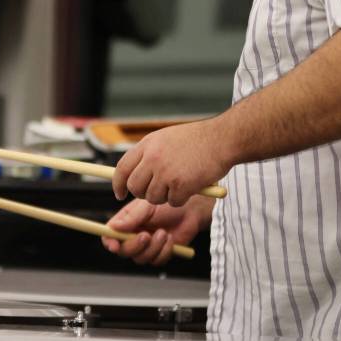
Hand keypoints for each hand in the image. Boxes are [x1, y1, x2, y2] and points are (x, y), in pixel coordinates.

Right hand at [101, 196, 212, 265]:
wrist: (190, 211)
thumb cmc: (168, 204)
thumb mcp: (147, 206)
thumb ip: (131, 217)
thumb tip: (114, 227)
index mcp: (125, 222)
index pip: (109, 236)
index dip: (109, 242)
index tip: (114, 245)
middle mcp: (133, 235)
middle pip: (124, 251)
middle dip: (135, 246)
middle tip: (146, 235)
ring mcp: (146, 246)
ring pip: (141, 258)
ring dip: (153, 247)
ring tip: (163, 232)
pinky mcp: (159, 253)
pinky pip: (156, 261)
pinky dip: (164, 251)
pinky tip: (169, 239)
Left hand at [111, 119, 231, 205]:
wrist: (222, 138)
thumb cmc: (198, 139)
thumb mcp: (166, 138)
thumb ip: (149, 154)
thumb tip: (133, 174)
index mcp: (148, 144)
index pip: (122, 168)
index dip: (118, 184)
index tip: (120, 193)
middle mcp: (153, 158)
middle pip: (135, 187)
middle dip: (143, 193)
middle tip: (157, 192)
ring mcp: (166, 172)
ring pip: (153, 198)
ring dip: (165, 197)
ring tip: (179, 184)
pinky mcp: (181, 185)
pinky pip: (173, 202)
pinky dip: (181, 199)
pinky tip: (191, 187)